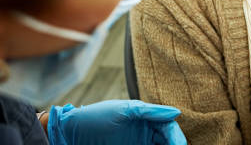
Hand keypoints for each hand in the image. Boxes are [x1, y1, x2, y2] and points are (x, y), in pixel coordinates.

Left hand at [47, 99, 186, 144]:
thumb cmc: (97, 117)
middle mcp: (145, 133)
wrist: (71, 133)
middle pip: (167, 140)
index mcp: (147, 118)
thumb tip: (176, 112)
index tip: (179, 144)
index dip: (176, 136)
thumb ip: (150, 111)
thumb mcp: (125, 110)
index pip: (168, 127)